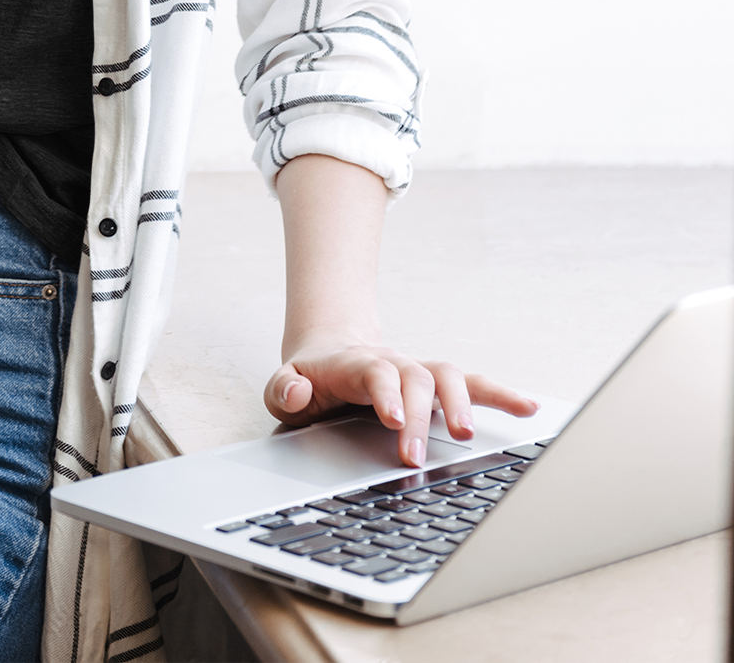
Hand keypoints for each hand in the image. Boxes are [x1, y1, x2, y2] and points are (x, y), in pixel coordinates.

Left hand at [264, 337, 537, 470]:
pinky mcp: (437, 386)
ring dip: (461, 402)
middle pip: (413, 379)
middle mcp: (393, 364)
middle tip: (413, 457)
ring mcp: (417, 373)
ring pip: (447, 376)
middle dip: (417, 418)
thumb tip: (298, 389)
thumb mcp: (284, 386)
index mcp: (355, 365)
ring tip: (467, 432)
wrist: (329, 354)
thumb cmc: (309, 380)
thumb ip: (284, 389)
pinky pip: (473, 384)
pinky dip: (500, 395)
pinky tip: (526, 408)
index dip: (385, 393)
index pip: (374, 372)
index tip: (392, 419)